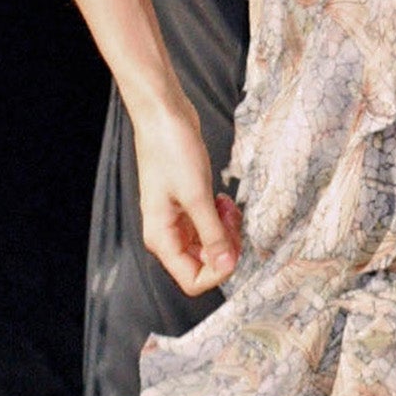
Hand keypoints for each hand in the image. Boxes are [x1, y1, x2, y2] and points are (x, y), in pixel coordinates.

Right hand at [133, 102, 241, 296]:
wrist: (164, 115)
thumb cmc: (172, 151)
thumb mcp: (197, 196)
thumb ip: (213, 234)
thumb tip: (227, 267)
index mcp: (161, 238)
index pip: (193, 280)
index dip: (218, 271)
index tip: (234, 246)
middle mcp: (167, 234)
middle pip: (203, 264)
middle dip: (225, 247)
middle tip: (233, 220)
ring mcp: (177, 219)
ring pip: (209, 244)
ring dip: (225, 231)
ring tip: (228, 205)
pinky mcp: (187, 203)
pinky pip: (209, 224)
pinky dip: (221, 217)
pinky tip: (223, 199)